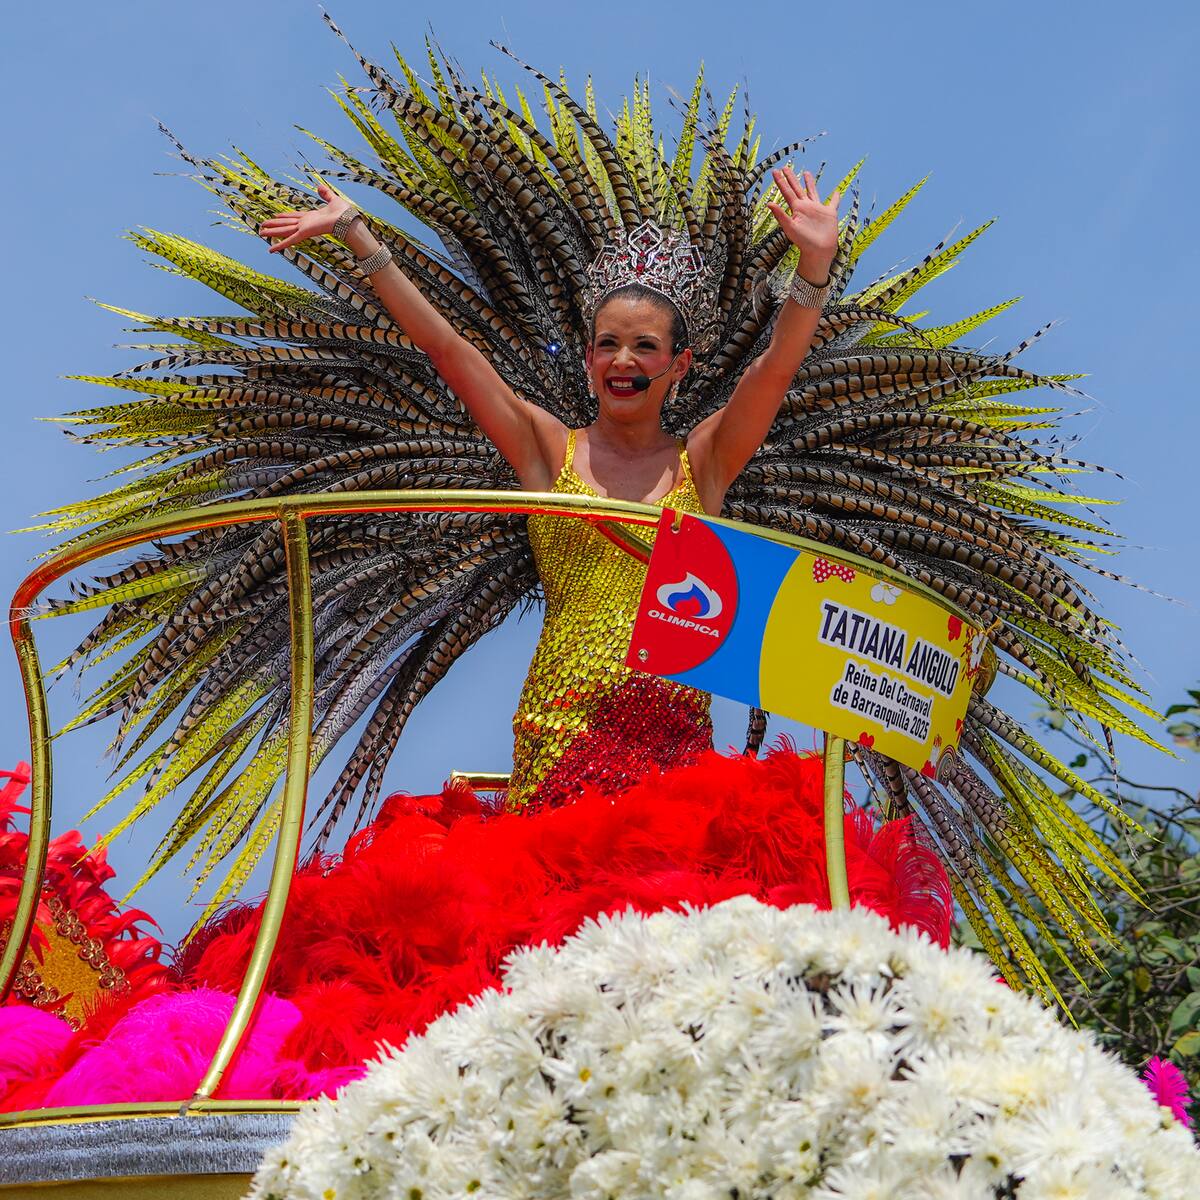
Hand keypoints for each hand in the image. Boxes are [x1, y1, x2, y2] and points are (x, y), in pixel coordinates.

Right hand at [258, 182, 354, 253]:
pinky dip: (280, 245)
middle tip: (262, 226)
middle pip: (286, 224)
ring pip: (284, 231)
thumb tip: (319, 187)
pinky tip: (271, 249)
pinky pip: (289, 240)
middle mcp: (305, 224)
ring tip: (261, 233)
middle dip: (274, 225)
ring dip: (272, 232)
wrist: (347, 220)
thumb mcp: (333, 199)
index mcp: (311, 217)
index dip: (284, 216)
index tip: (276, 215)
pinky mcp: (304, 234)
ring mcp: (304, 229)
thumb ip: (325, 194)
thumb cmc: (344, 213)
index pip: (294, 217)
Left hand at [767, 167, 839, 283]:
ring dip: (810, 183)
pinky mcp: (829, 213)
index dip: (781, 181)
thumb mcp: (790, 227)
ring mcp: (817, 209)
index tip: (774, 171)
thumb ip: (780, 215)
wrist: (818, 251)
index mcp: (796, 208)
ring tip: (806, 173)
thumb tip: (769, 203)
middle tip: (785, 167)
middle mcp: (806, 207)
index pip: (787, 191)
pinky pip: (833, 203)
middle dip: (791, 178)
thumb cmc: (803, 242)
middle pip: (797, 188)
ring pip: (813, 192)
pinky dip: (836, 198)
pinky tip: (837, 192)